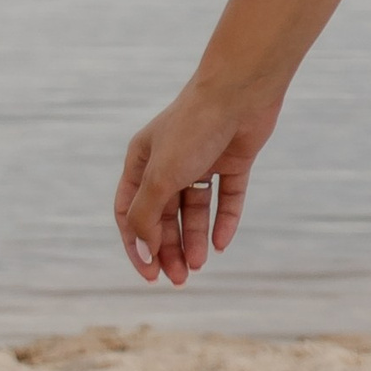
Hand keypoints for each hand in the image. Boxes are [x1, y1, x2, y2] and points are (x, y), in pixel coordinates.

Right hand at [114, 79, 282, 286]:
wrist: (241, 91)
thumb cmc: (193, 128)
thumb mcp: (160, 177)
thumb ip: (146, 215)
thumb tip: (144, 251)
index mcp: (141, 160)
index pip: (130, 212)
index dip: (137, 245)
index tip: (149, 273)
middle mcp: (170, 161)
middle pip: (164, 215)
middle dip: (169, 248)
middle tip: (179, 279)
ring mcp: (202, 160)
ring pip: (195, 209)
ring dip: (194, 238)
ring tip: (199, 265)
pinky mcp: (233, 160)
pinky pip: (227, 197)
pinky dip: (224, 220)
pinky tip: (221, 244)